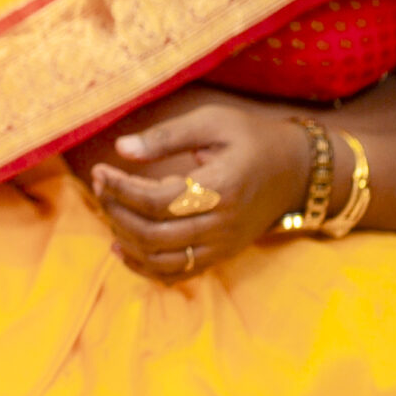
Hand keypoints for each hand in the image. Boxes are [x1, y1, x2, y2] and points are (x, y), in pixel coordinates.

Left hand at [83, 98, 312, 279]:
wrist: (296, 172)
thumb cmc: (251, 140)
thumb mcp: (213, 122)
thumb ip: (166, 136)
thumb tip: (121, 148)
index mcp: (221, 188)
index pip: (156, 201)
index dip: (120, 189)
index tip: (99, 170)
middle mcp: (222, 224)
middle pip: (153, 234)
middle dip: (116, 211)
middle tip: (100, 186)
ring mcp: (222, 245)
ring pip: (160, 259)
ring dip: (125, 238)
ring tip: (109, 210)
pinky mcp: (220, 256)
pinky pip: (176, 273)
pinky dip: (143, 266)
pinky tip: (122, 245)